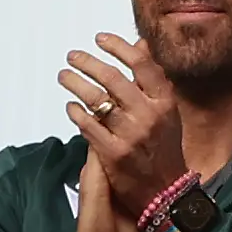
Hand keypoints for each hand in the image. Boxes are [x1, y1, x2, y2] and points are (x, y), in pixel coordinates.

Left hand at [60, 33, 189, 219]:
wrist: (165, 192)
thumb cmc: (164, 149)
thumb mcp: (166, 111)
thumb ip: (151, 79)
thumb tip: (140, 45)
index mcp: (164, 102)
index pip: (141, 64)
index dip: (118, 47)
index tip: (100, 39)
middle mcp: (148, 116)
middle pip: (113, 78)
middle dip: (87, 63)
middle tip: (72, 56)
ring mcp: (129, 135)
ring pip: (96, 100)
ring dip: (75, 83)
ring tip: (64, 76)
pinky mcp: (112, 153)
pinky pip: (87, 126)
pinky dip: (76, 112)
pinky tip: (70, 106)